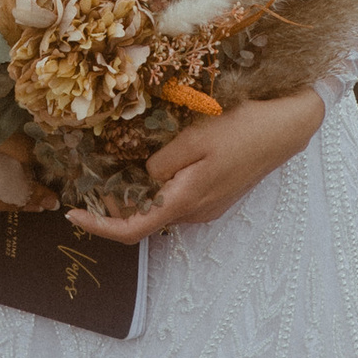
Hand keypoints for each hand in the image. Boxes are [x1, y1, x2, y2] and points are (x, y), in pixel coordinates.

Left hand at [69, 88, 323, 241]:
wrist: (285, 130)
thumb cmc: (241, 129)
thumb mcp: (194, 138)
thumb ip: (161, 163)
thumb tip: (141, 179)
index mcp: (185, 201)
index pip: (132, 229)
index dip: (99, 227)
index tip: (72, 214)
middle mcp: (195, 213)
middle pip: (144, 220)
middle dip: (114, 205)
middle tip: (93, 178)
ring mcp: (207, 208)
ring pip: (160, 209)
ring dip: (136, 196)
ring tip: (117, 167)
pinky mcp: (214, 198)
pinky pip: (176, 200)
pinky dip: (156, 190)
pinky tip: (152, 165)